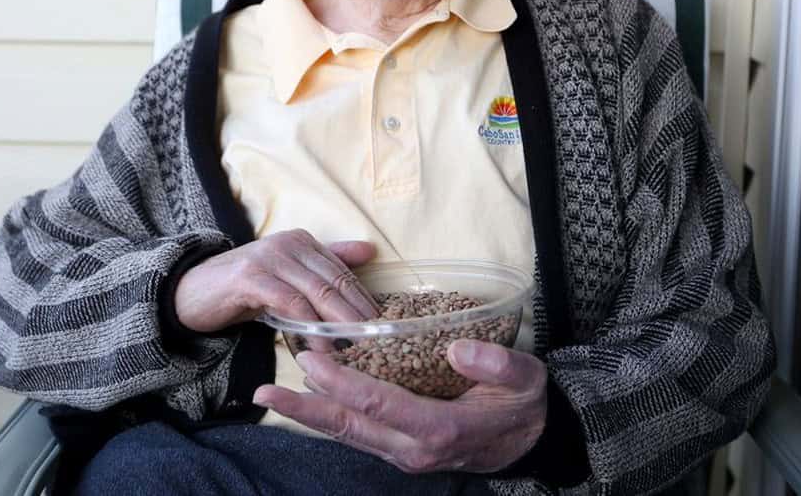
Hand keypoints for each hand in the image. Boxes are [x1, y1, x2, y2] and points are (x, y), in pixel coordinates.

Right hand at [173, 229, 378, 331]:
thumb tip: (370, 251)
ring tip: (357, 350)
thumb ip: (325, 264)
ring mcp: (270, 258)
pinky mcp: (252, 278)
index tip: (383, 328)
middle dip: (359, 314)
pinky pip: (290, 304)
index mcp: (302, 242)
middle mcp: (289, 244)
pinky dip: (309, 327)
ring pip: (317, 292)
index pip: (343, 273)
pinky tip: (321, 349)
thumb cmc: (244, 289)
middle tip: (379, 343)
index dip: (364, 301)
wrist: (190, 293)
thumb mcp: (286, 276)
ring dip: (339, 324)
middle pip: (335, 282)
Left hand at [252, 339, 547, 473]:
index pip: (380, 404)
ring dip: (309, 415)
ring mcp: (406, 453)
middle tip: (265, 392)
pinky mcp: (402, 449)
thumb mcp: (526, 378)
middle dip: (305, 408)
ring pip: (349, 434)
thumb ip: (497, 364)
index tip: (311, 361)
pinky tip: (310, 401)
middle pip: (350, 426)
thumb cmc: (526, 403)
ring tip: (272, 398)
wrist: (536, 440)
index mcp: (441, 428)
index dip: (342, 384)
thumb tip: (456, 347)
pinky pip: (359, 434)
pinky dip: (331, 417)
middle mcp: (415, 448)